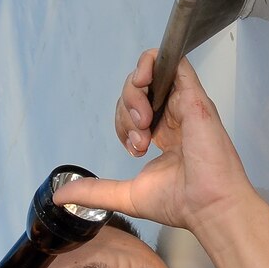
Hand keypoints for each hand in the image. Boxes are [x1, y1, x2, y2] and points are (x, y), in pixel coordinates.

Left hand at [61, 49, 258, 234]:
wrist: (207, 205)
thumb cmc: (181, 203)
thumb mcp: (126, 195)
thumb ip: (94, 190)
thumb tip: (61, 196)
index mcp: (167, 137)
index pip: (134, 111)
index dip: (123, 124)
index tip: (134, 149)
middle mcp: (177, 118)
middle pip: (138, 92)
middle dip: (126, 110)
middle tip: (138, 140)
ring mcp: (186, 106)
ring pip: (150, 77)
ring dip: (134, 93)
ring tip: (142, 121)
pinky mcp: (194, 97)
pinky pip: (173, 62)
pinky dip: (151, 62)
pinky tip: (143, 78)